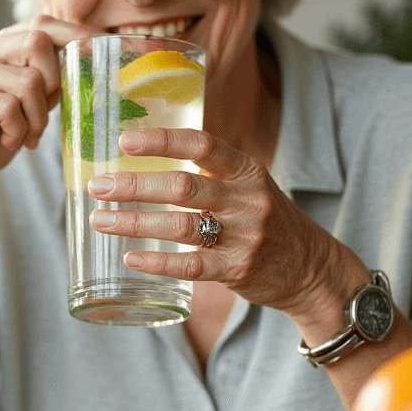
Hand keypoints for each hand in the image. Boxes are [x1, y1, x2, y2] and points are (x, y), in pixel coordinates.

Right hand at [0, 16, 96, 196]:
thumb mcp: (27, 106)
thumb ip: (49, 84)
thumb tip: (90, 66)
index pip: (42, 24)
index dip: (77, 34)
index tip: (105, 48)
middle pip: (39, 43)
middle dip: (54, 83)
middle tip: (42, 115)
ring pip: (29, 81)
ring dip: (36, 117)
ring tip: (24, 134)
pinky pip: (9, 107)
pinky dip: (17, 130)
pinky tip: (7, 140)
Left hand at [85, 127, 364, 319]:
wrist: (313, 269)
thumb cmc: (267, 221)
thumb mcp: (250, 185)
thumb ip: (210, 172)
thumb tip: (145, 158)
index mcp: (247, 170)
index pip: (202, 144)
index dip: (162, 140)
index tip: (124, 140)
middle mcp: (246, 200)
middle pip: (183, 186)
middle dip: (134, 185)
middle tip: (98, 185)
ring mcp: (243, 236)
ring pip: (180, 226)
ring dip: (134, 222)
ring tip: (100, 220)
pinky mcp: (237, 270)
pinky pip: (190, 265)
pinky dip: (157, 261)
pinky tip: (130, 257)